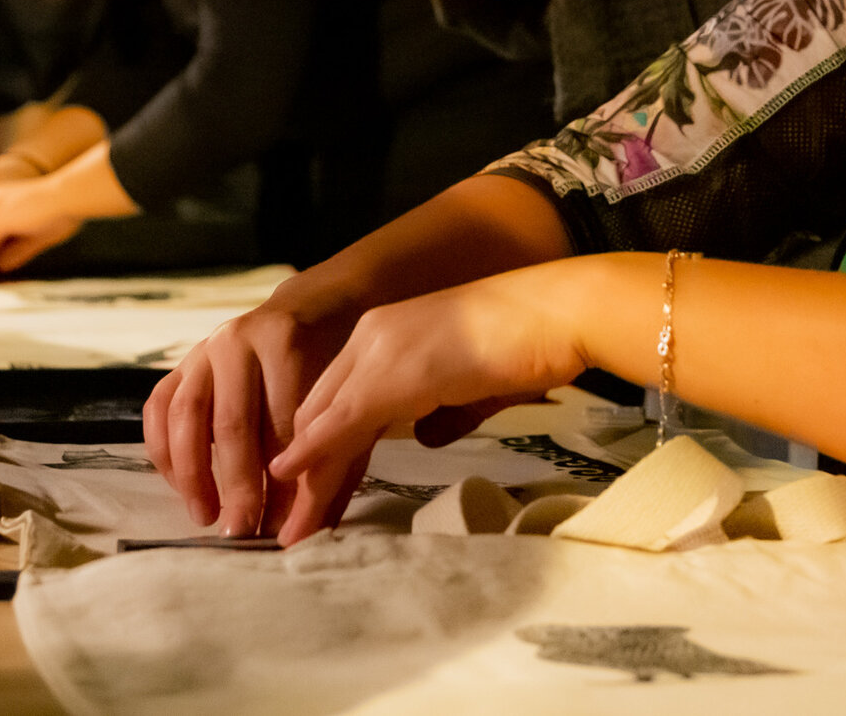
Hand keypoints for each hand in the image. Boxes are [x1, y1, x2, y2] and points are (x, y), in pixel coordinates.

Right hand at [143, 288, 361, 536]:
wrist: (313, 311)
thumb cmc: (332, 366)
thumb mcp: (342, 405)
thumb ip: (328, 462)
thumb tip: (303, 533)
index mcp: (285, 343)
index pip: (280, 423)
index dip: (279, 481)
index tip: (280, 529)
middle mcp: (237, 341)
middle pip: (231, 423)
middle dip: (236, 485)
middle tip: (241, 533)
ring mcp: (202, 350)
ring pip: (184, 416)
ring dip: (192, 474)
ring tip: (206, 517)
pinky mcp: (180, 364)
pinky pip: (157, 410)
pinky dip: (164, 453)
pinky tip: (182, 487)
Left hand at [266, 265, 591, 543]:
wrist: (555, 315)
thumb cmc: (528, 347)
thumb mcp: (472, 386)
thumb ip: (442, 411)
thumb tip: (423, 438)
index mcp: (387, 335)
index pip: (336, 400)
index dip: (320, 451)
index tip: (312, 499)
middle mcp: (371, 337)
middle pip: (319, 413)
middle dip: (304, 472)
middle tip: (291, 527)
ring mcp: (378, 350)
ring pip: (323, 422)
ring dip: (306, 479)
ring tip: (292, 530)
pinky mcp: (391, 373)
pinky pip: (341, 421)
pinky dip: (315, 456)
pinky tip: (293, 482)